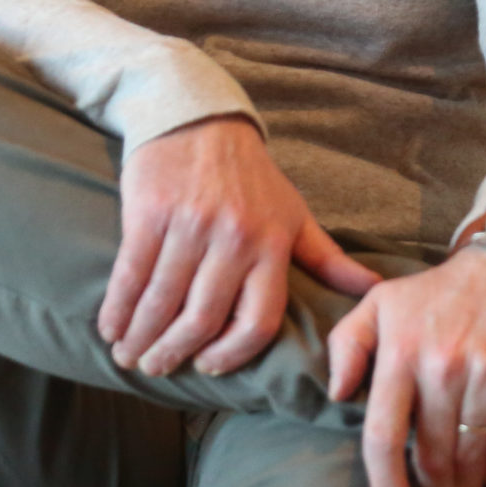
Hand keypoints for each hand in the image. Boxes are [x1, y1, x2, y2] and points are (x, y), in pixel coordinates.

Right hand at [98, 114, 384, 377]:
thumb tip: (374, 290)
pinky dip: (118, 308)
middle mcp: (233, 237)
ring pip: (163, 300)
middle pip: (203, 317)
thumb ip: (328, 258)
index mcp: (271, 243)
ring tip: (130, 355)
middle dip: (175, 352)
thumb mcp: (293, 213)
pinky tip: (110, 327)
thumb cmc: (251, 176)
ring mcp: (189, 224)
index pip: (257, 320)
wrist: (198, 118)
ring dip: (142, 337)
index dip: (231, 354)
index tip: (207, 365)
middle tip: (158, 368)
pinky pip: (132, 273)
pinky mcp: (150, 211)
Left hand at [327, 246, 485, 486]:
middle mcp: (443, 364)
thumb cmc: (440, 292)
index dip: (385, 484)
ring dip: (464, 482)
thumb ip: (347, 343)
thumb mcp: (382, 302)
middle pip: (431, 456)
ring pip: (469, 456)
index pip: (384, 436)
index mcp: (402, 350)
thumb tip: (335, 392)